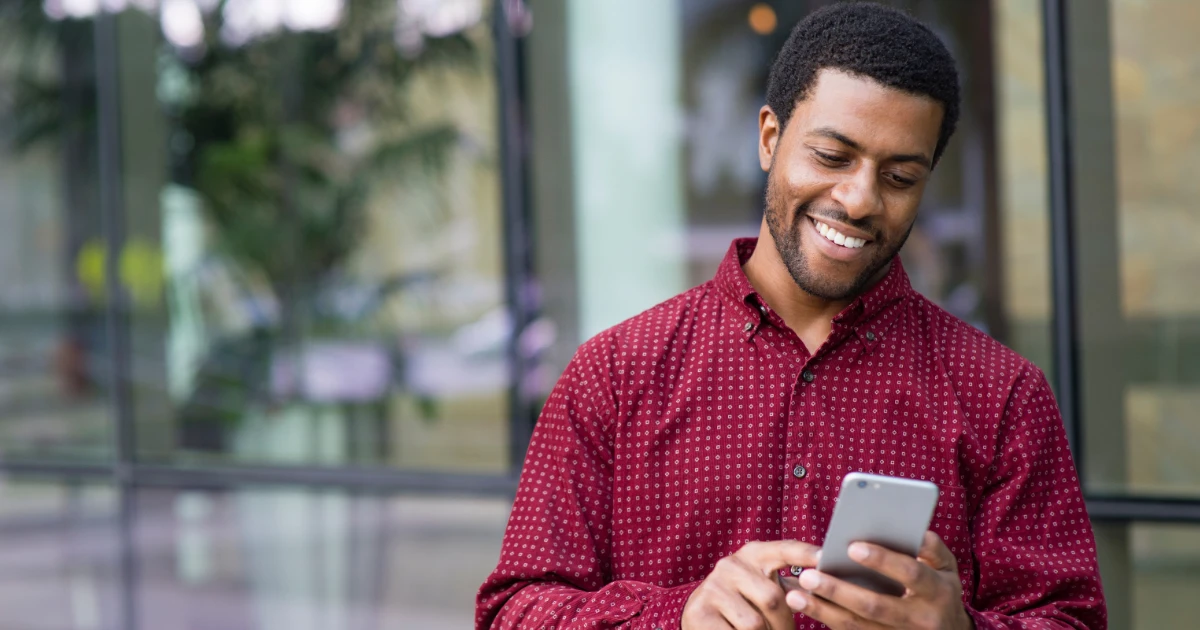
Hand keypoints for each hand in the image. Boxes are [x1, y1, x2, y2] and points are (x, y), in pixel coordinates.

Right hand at [682, 540, 819, 629]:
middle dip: (784, 625)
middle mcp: (731, 565)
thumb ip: (791, 586)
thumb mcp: (763, 587)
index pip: (783, 550)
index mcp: (752, 554)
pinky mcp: (700, 612)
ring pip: (755, 623)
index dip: (803, 554)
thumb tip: (826, 585)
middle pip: (773, 599)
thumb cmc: (744, 603)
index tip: (824, 558)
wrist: (701, 616)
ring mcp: (713, 587)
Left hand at [785, 531, 972, 629]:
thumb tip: (914, 530)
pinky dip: (828, 621)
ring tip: (795, 594)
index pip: (910, 574)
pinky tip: (806, 606)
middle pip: (875, 606)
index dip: (883, 560)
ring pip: (858, 626)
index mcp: (938, 593)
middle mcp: (920, 619)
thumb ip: (932, 548)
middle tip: (809, 575)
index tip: (851, 546)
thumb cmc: (942, 592)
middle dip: (839, 590)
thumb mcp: (948, 569)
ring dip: (824, 611)